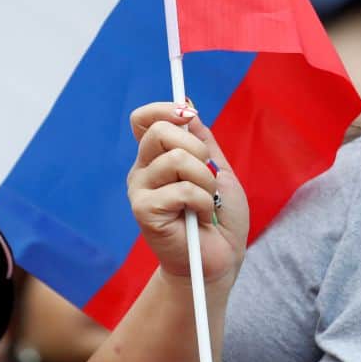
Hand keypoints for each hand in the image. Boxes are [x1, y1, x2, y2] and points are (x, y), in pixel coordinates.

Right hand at [128, 102, 248, 285]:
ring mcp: (140, 191)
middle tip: (208, 173)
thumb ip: (201, 139)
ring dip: (205, 179)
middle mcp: (143, 171)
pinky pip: (181, 189)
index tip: (189, 116)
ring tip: (207, 200)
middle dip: (196, 147)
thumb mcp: (217, 169)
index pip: (144, 119)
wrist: (221, 257)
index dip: (165, 109)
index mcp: (157, 157)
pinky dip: (202, 201)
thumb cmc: (220, 216)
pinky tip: (200, 216)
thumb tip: (186, 104)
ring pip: (175, 159)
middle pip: (159, 131)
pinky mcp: (143, 212)